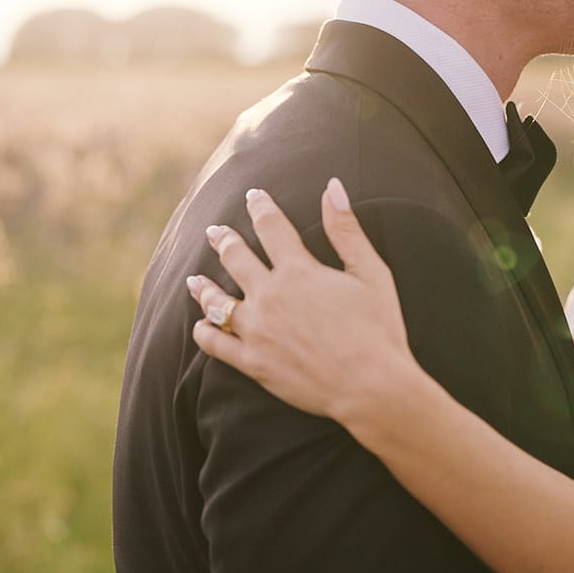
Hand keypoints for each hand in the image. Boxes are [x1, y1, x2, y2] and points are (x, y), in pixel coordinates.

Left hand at [188, 177, 423, 437]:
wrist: (370, 386)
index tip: (253, 196)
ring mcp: (257, 331)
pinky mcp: (253, 363)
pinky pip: (216, 344)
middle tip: (214, 231)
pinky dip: (204, 332)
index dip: (261, 207)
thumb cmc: (379, 328)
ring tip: (194, 279)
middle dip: (223, 240)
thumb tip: (332, 187)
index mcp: (299, 271)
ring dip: (204, 287)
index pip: (271, 227)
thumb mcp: (371, 273)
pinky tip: (201, 326)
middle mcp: (270, 296)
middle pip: (236, 258)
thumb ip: (347, 230)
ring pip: (217, 302)